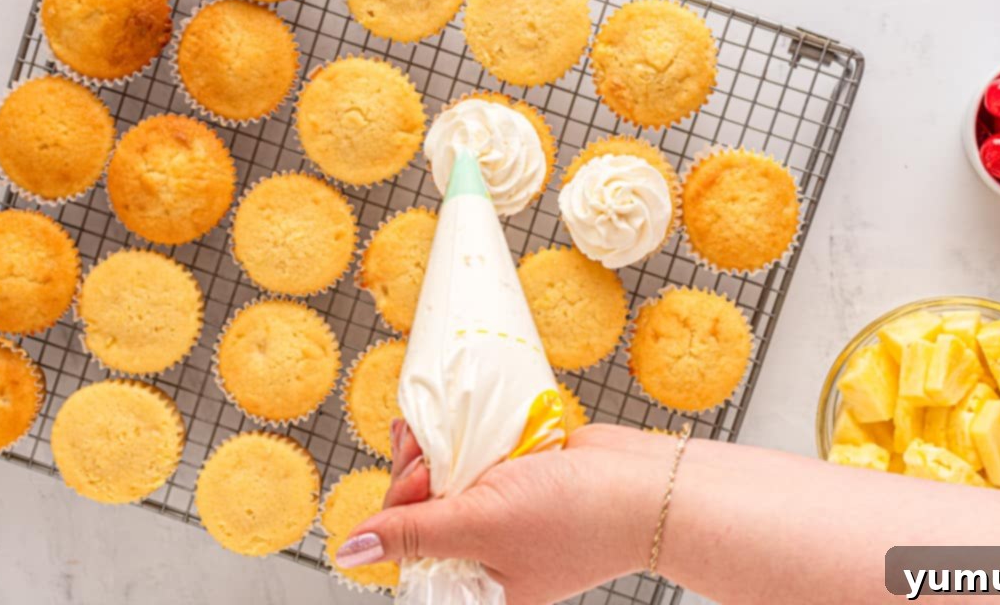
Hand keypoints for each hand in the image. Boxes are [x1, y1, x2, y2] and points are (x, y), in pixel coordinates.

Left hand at [338, 421, 672, 604]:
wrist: (648, 485)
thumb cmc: (577, 520)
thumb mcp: (483, 526)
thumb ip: (415, 533)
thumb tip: (351, 550)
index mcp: (480, 581)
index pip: (411, 548)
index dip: (400, 510)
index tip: (415, 479)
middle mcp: (491, 549)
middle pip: (426, 507)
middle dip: (418, 471)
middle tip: (426, 448)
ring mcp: (509, 509)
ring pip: (451, 475)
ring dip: (439, 447)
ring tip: (435, 427)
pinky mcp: (525, 475)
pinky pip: (481, 454)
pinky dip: (469, 436)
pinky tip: (458, 417)